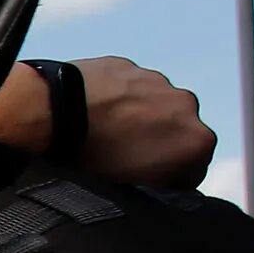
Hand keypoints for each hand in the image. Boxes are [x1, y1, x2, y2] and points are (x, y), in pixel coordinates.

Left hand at [73, 56, 215, 188]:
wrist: (56, 111)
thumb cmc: (93, 157)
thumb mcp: (133, 185)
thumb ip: (160, 179)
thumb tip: (160, 175)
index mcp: (197, 142)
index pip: (193, 171)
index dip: (168, 179)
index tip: (145, 180)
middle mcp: (187, 107)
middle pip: (177, 133)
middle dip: (157, 144)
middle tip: (122, 156)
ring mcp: (160, 82)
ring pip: (155, 107)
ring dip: (139, 118)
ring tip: (105, 132)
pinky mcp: (132, 67)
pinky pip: (131, 88)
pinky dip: (119, 99)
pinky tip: (95, 111)